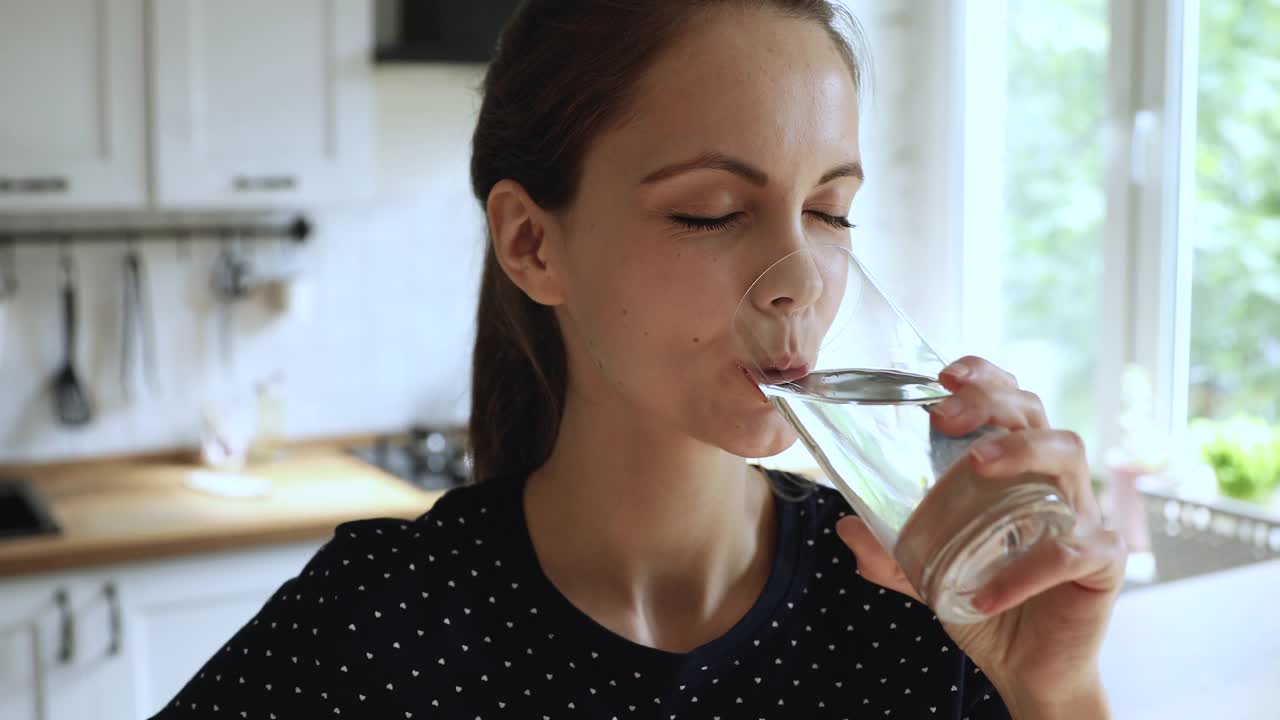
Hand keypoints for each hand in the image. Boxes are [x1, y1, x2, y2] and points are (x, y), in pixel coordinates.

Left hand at [834, 356, 1125, 714]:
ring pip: (1069, 452)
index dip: (984, 377)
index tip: (942, 375)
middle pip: (1037, 412)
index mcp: (1017, 472)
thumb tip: (846, 527)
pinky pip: (1074, 550)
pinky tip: (986, 595)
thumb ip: (891, 553)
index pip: (1010, 402)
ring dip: (1020, 451)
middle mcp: (1053, 482)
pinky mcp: (1102, 564)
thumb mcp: (928, 575)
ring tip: (975, 469)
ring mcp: (1083, 516)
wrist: (1028, 670)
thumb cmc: (986, 605)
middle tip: (944, 416)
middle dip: (991, 400)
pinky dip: (1026, 570)